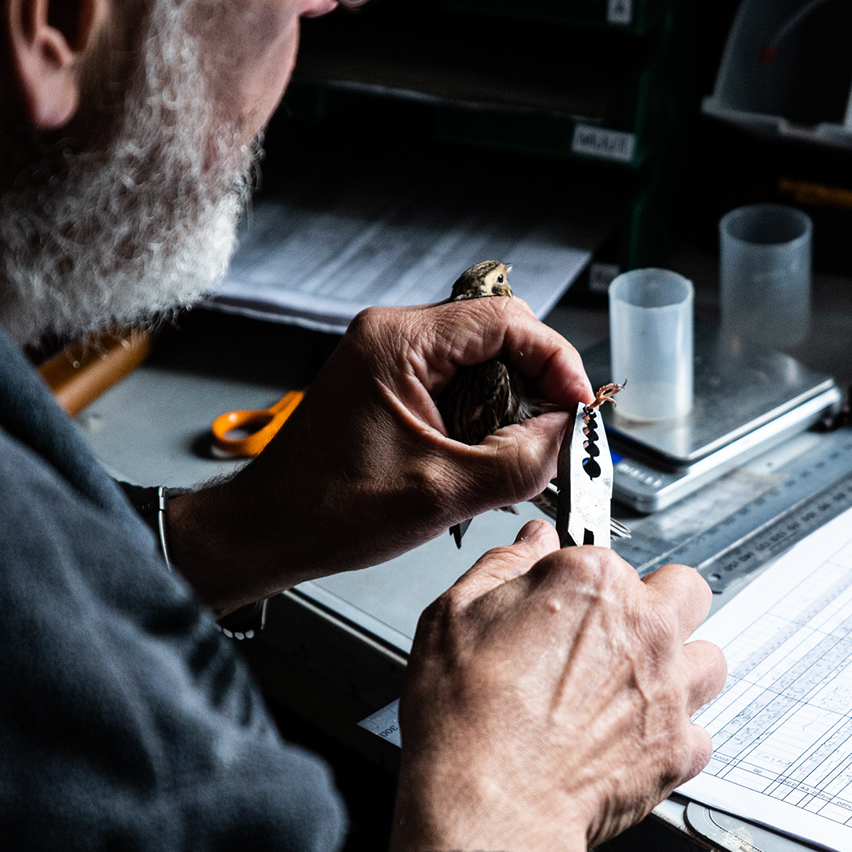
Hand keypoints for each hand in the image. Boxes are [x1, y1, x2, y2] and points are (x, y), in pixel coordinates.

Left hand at [167, 299, 591, 610]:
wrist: (271, 530)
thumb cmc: (330, 509)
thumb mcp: (443, 493)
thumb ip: (519, 460)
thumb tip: (571, 436)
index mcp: (399, 343)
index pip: (508, 321)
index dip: (557, 362)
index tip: (580, 408)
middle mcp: (393, 335)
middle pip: (501, 335)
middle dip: (538, 385)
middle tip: (556, 437)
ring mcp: (391, 356)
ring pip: (485, 361)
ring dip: (512, 405)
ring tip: (518, 455)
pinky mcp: (392, 381)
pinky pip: (460, 382)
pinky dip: (485, 416)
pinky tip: (485, 455)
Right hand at [388, 521, 725, 851]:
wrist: (488, 806)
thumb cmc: (465, 720)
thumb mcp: (452, 616)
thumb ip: (502, 566)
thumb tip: (531, 541)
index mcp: (592, 581)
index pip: (604, 556)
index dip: (578, 583)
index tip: (562, 603)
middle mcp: (644, 628)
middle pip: (685, 592)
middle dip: (659, 606)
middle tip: (617, 636)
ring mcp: (669, 689)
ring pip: (709, 660)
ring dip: (681, 670)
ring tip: (636, 690)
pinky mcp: (678, 748)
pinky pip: (700, 734)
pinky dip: (674, 740)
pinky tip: (634, 744)